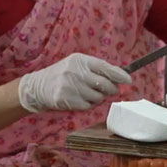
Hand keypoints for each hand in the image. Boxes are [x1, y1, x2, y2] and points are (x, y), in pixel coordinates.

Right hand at [17, 53, 131, 112]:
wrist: (38, 86)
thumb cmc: (63, 74)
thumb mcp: (78, 65)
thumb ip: (97, 69)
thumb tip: (121, 76)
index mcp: (80, 60)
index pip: (105, 67)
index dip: (119, 75)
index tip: (129, 80)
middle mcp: (75, 72)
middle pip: (105, 84)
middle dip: (111, 89)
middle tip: (109, 90)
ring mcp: (70, 86)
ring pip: (98, 97)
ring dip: (97, 98)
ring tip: (86, 93)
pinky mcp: (65, 99)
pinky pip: (87, 106)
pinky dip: (87, 105)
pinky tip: (78, 99)